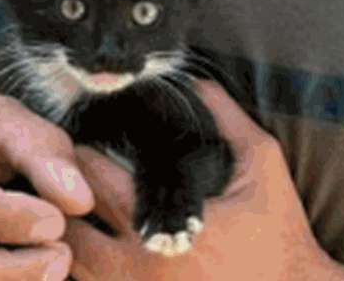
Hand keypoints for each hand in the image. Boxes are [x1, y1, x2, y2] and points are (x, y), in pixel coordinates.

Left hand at [62, 79, 335, 280]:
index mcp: (163, 228)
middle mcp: (139, 273)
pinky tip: (94, 255)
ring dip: (67, 240)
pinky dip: (84, 273)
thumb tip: (198, 83)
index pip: (91, 181)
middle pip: (67, 229)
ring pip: (71, 268)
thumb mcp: (263, 167)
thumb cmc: (281, 235)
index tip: (85, 147)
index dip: (81, 157)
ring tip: (72, 217)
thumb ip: (228, 120)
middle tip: (65, 183)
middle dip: (62, 200)